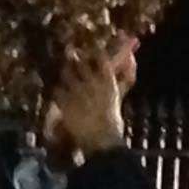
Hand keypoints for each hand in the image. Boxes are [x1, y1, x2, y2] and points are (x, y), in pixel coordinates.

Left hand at [48, 44, 127, 161]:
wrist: (102, 140)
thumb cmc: (113, 119)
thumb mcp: (118, 94)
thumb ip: (125, 76)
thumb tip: (132, 57)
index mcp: (107, 80)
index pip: (99, 55)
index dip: (94, 50)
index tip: (90, 48)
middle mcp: (91, 82)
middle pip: (80, 62)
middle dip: (75, 59)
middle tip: (72, 58)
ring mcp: (76, 92)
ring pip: (66, 73)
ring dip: (66, 73)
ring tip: (67, 78)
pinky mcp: (64, 102)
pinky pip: (57, 90)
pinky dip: (58, 91)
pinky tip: (61, 96)